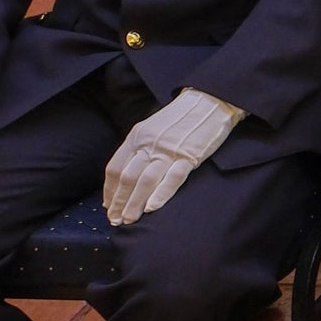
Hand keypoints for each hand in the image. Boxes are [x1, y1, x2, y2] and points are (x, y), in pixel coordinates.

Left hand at [102, 89, 242, 225]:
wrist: (211, 100)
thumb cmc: (182, 117)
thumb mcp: (153, 127)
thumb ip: (139, 147)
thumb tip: (125, 174)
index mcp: (137, 135)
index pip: (115, 168)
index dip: (110, 191)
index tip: (108, 206)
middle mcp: (149, 143)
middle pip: (127, 178)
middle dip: (119, 202)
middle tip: (115, 220)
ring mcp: (169, 149)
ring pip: (146, 181)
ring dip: (135, 203)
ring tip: (130, 220)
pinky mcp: (190, 155)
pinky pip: (173, 178)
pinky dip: (161, 194)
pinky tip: (152, 208)